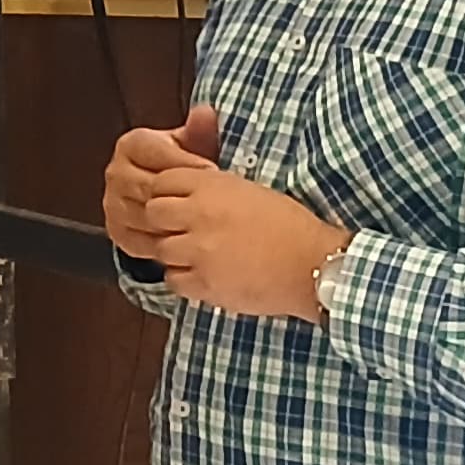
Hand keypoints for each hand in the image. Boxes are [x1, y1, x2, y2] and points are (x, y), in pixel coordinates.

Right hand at [104, 103, 223, 255]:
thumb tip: (205, 113)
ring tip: (201, 222)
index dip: (184, 161)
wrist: (170, 195)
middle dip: (180, 194)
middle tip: (210, 201)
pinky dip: (162, 242)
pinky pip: (139, 240)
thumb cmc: (184, 166)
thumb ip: (200, 130)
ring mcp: (113, 203)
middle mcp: (116, 173)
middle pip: (147, 185)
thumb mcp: (194, 144)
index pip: (153, 151)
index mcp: (131, 145)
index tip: (211, 170)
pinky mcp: (117, 231)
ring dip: (172, 220)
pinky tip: (185, 239)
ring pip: (142, 214)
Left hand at [137, 154, 349, 322]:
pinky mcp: (204, 284)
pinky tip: (203, 275)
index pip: (162, 181)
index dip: (167, 192)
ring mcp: (199, 252)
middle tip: (180, 230)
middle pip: (153, 214)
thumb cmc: (290, 225)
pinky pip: (172, 280)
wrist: (311, 263)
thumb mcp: (250, 191)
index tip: (178, 203)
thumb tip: (188, 192)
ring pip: (160, 250)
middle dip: (162, 222)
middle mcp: (200, 216)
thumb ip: (214, 189)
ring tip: (196, 256)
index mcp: (212, 187)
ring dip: (173, 253)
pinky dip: (183, 279)